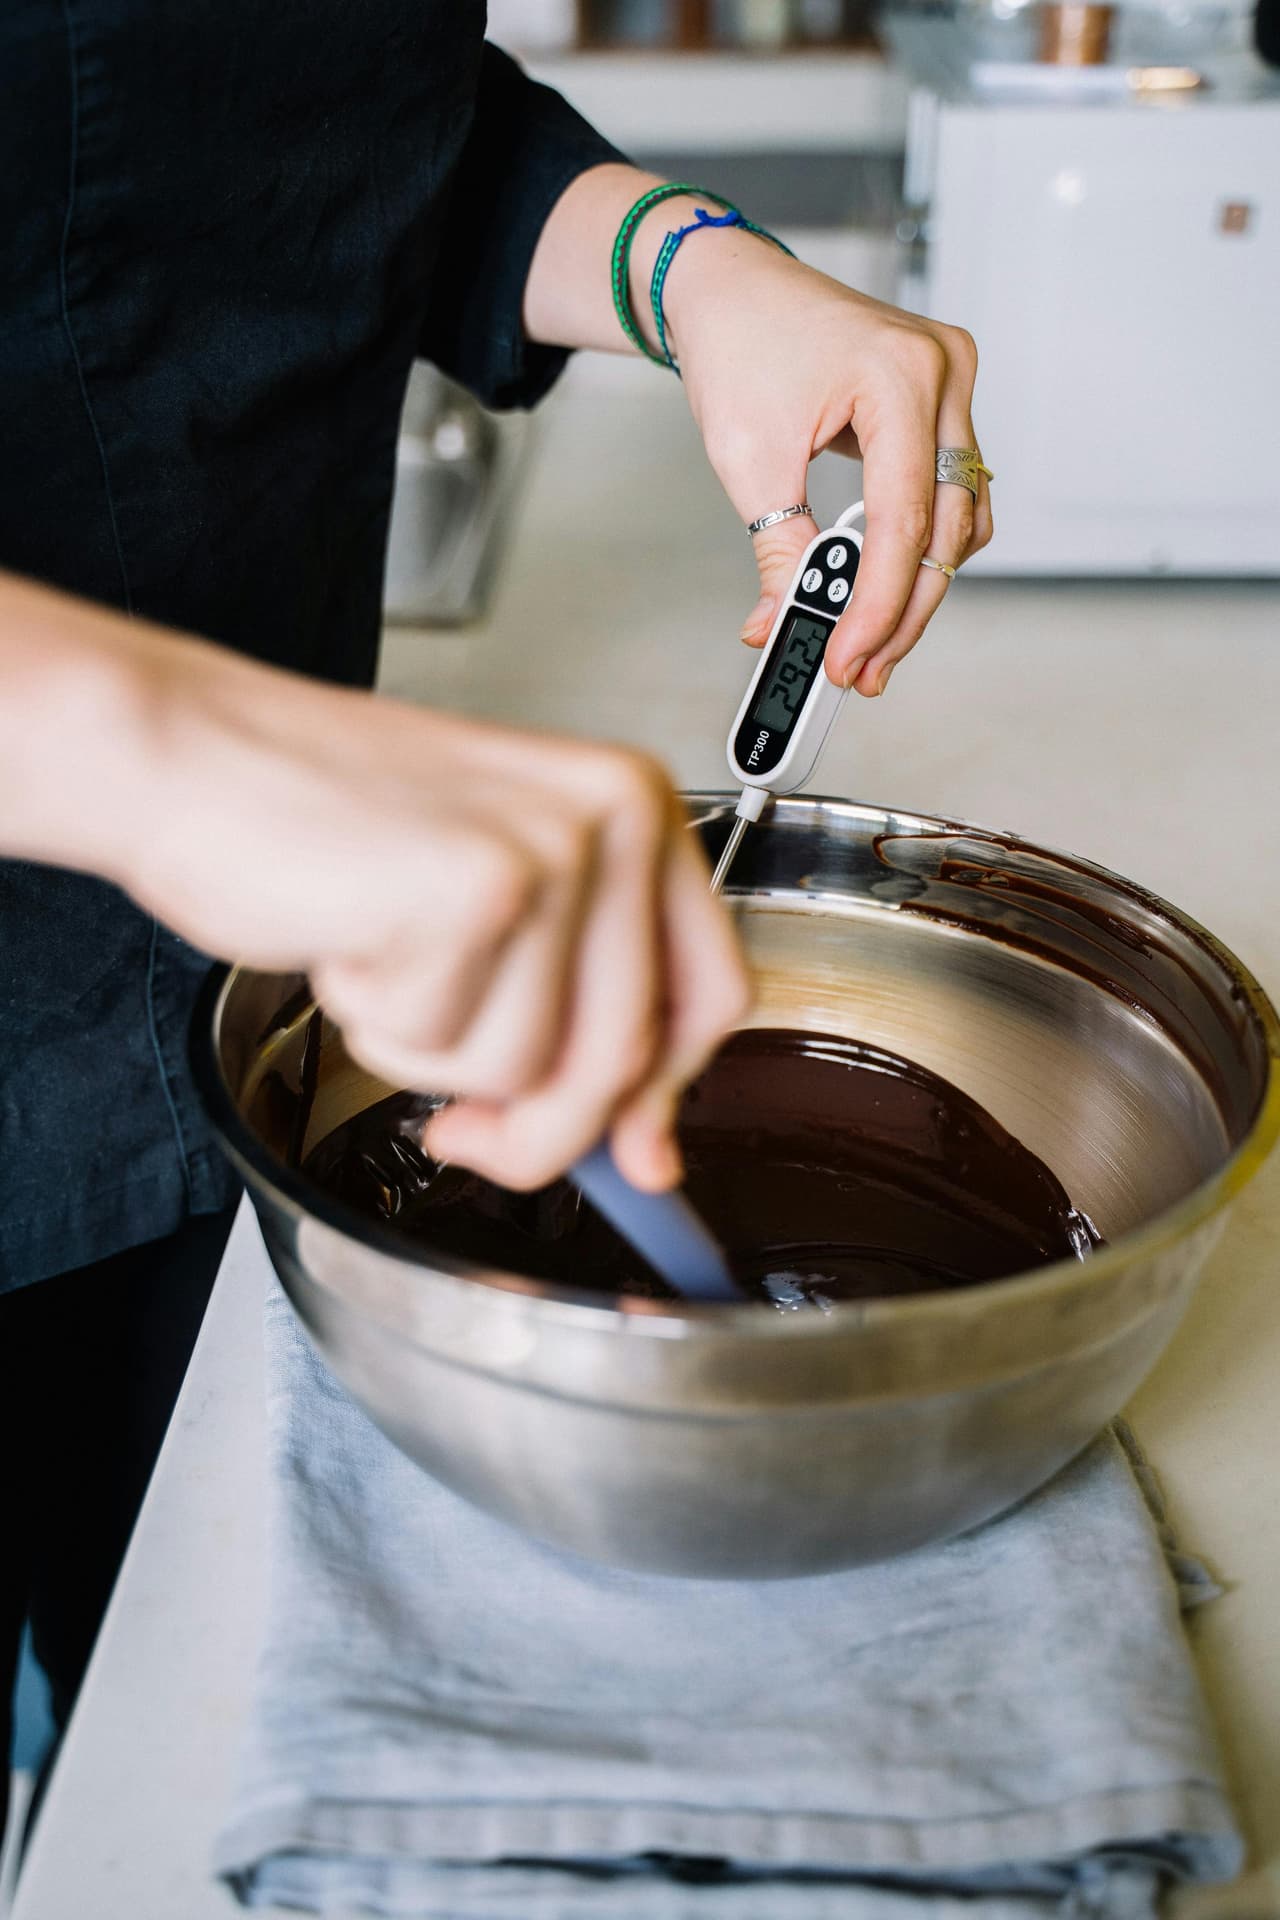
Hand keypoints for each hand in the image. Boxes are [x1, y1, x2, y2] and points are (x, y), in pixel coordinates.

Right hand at [0, 577, 749, 1195]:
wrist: (190, 754)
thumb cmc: (323, 820)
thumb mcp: (492, 898)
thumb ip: (580, 1002)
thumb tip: (645, 1153)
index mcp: (634, 803)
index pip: (712, 992)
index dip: (666, 1096)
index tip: (635, 1158)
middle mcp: (615, 814)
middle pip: (620, 1056)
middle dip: (534, 1125)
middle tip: (460, 1129)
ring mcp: (551, 849)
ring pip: (530, 1065)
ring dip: (432, 1051)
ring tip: (382, 955)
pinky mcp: (476, 890)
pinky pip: (447, 1049)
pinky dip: (381, 1025)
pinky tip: (350, 939)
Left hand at [667, 239, 991, 696]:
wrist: (729, 286)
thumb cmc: (737, 342)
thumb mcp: (748, 458)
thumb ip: (779, 548)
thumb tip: (785, 621)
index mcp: (899, 374)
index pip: (903, 522)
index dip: (876, 605)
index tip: (848, 659)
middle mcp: (943, 372)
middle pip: (946, 528)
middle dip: (902, 609)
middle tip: (863, 668)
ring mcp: (951, 382)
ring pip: (961, 516)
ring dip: (919, 583)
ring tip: (870, 637)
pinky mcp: (942, 398)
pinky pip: (951, 489)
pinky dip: (921, 541)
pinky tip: (886, 583)